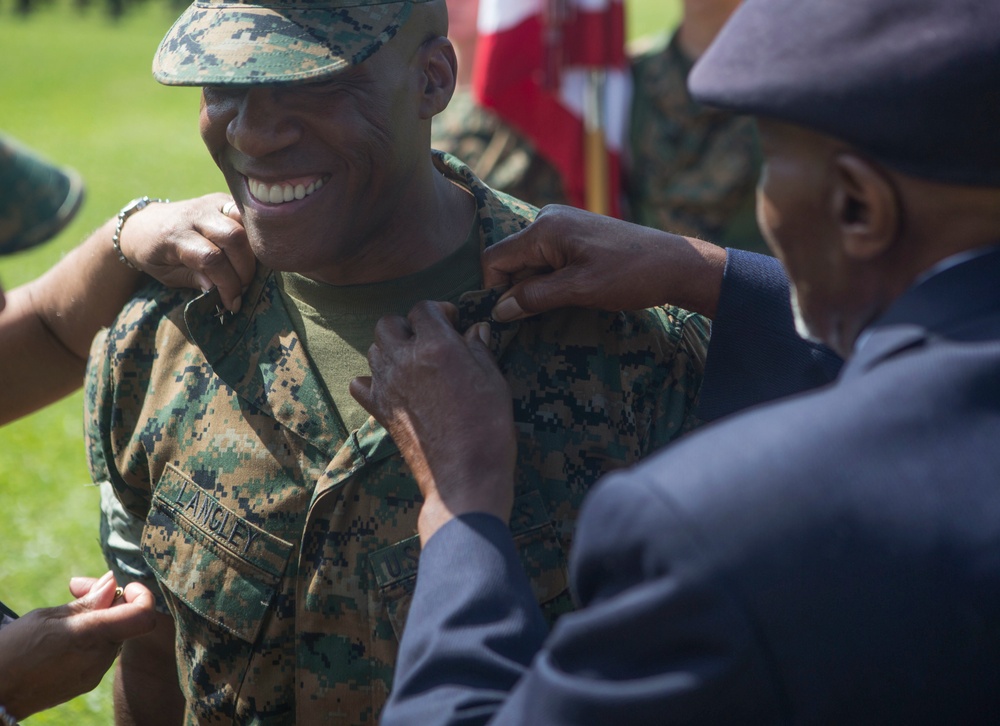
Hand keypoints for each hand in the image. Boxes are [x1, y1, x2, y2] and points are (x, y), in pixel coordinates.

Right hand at [0, 571, 155, 719]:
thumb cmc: (12, 650)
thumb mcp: (47, 617)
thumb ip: (88, 602)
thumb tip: (113, 583)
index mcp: (93, 636)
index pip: (144, 615)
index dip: (141, 595)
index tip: (122, 585)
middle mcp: (100, 658)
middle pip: (127, 622)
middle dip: (111, 601)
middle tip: (78, 590)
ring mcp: (95, 674)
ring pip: (113, 637)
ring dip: (99, 620)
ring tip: (64, 616)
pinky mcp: (86, 684)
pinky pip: (99, 654)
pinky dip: (91, 639)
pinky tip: (64, 637)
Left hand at [118, 193, 254, 311]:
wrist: (144, 224)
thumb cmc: (154, 255)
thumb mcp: (166, 275)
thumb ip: (193, 279)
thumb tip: (217, 289)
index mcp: (175, 235)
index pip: (211, 259)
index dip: (227, 284)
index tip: (232, 303)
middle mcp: (194, 215)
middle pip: (233, 238)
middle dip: (244, 269)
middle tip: (243, 287)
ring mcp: (210, 204)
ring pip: (243, 225)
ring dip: (252, 253)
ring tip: (247, 271)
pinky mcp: (222, 200)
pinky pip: (245, 216)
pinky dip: (252, 237)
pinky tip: (249, 254)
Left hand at [350, 301, 517, 543]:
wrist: (464, 475)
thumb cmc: (487, 427)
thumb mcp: (494, 381)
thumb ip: (480, 350)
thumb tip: (476, 330)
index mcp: (436, 345)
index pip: (424, 308)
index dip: (439, 311)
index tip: (453, 322)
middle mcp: (405, 360)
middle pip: (389, 324)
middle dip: (408, 326)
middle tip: (430, 339)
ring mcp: (388, 386)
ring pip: (374, 349)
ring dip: (392, 349)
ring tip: (414, 361)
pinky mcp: (380, 410)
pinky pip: (360, 384)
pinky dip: (371, 379)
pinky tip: (391, 385)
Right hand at [482, 205, 727, 321]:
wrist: (675, 264)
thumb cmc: (629, 275)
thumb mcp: (578, 290)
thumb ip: (534, 298)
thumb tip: (498, 310)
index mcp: (544, 228)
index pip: (495, 258)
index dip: (495, 290)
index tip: (510, 316)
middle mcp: (548, 219)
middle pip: (511, 259)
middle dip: (519, 289)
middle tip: (542, 314)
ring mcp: (562, 225)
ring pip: (529, 262)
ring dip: (537, 287)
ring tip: (566, 301)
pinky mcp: (575, 234)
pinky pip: (547, 259)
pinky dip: (551, 279)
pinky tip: (572, 292)